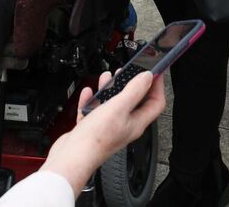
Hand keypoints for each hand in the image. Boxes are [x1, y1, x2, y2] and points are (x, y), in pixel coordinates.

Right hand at [41, 71, 165, 196]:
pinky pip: (94, 111)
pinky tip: (88, 93)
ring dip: (110, 90)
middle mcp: (124, 126)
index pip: (155, 103)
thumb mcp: (118, 107)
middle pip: (134, 102)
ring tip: (107, 78)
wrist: (72, 157)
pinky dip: (92, 100)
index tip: (154, 71)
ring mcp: (107, 128)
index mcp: (136, 123)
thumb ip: (134, 91)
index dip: (157, 86)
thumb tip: (147, 77)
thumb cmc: (96, 139)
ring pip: (113, 104)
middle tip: (128, 72)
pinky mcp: (91, 129)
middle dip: (132, 84)